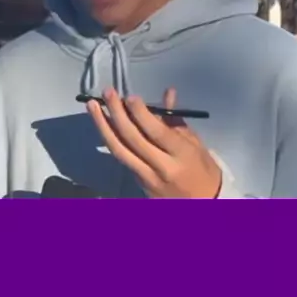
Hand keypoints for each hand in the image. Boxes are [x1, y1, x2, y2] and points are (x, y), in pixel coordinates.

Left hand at [86, 87, 221, 198]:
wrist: (204, 204)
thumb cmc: (203, 169)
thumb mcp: (195, 143)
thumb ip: (176, 120)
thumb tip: (167, 93)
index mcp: (182, 155)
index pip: (157, 132)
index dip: (141, 114)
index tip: (129, 97)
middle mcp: (162, 168)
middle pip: (133, 139)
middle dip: (117, 113)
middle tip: (107, 93)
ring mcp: (147, 179)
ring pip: (119, 150)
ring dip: (103, 126)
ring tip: (92, 106)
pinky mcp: (138, 185)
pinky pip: (122, 159)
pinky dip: (111, 139)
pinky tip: (103, 124)